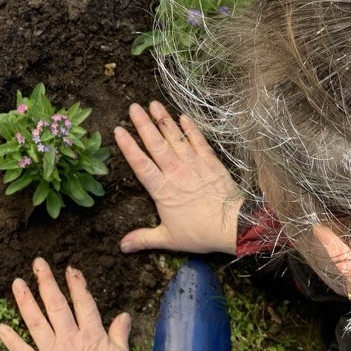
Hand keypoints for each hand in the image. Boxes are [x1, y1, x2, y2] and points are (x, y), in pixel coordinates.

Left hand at [0, 258, 135, 350]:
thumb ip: (120, 335)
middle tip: (37, 264)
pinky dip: (11, 340)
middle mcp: (69, 339)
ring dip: (26, 301)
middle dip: (46, 282)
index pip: (83, 303)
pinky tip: (0, 327)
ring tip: (17, 283)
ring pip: (36, 322)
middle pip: (56, 305)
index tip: (69, 269)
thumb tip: (124, 316)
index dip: (76, 284)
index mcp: (92, 335)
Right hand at [115, 102, 241, 254]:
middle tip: (133, 107)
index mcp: (162, 190)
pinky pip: (198, 141)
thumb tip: (122, 247)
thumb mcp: (168, 239)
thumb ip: (143, 239)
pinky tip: (182, 116)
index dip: (129, 147)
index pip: (141, 165)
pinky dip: (190, 128)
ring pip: (175, 138)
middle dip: (143, 124)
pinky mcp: (210, 162)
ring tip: (153, 104)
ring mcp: (194, 165)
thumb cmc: (199, 233)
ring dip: (163, 120)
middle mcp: (176, 173)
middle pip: (156, 145)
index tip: (118, 131)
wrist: (232, 226)